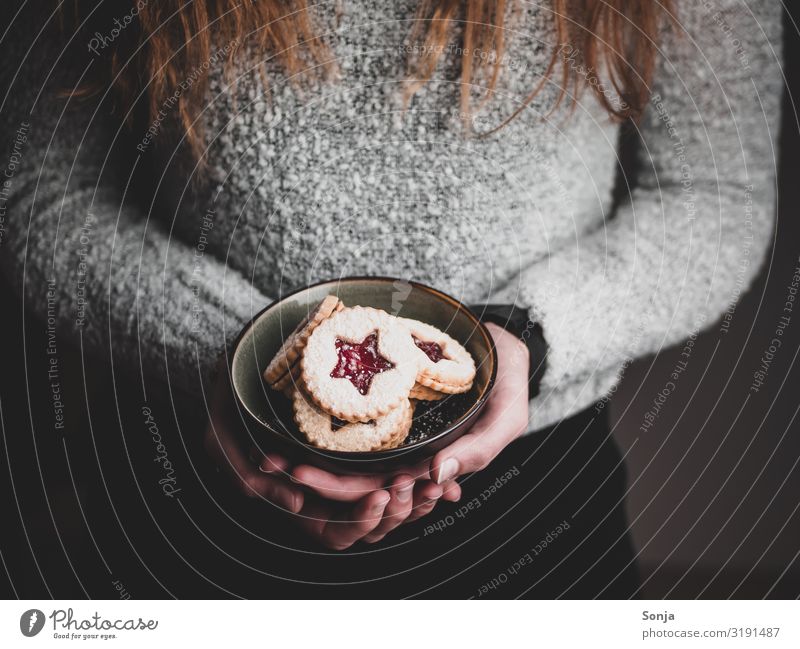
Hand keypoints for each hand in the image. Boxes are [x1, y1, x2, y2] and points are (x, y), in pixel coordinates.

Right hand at [205, 365, 436, 548]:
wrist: (251, 359)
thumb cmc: (229, 402)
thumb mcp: (223, 440)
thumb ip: (248, 477)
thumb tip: (298, 505)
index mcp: (296, 499)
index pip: (335, 533)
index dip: (360, 522)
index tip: (382, 494)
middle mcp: (327, 493)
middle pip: (372, 524)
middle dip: (401, 511)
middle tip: (424, 488)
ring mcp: (346, 472)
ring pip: (389, 504)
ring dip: (417, 499)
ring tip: (441, 485)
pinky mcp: (362, 449)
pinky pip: (397, 474)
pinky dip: (421, 478)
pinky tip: (446, 477)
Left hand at [286, 322, 530, 540]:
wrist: (500, 343)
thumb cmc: (507, 384)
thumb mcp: (505, 418)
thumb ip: (478, 450)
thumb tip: (437, 474)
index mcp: (429, 470)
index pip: (381, 493)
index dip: (341, 493)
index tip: (301, 475)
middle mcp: (406, 456)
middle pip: (352, 479)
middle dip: (311, 477)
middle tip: (271, 462)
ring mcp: (393, 432)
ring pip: (345, 454)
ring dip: (309, 456)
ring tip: (269, 448)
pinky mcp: (385, 402)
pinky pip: (352, 420)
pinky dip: (323, 423)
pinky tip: (291, 418)